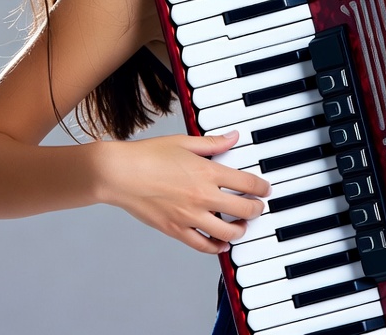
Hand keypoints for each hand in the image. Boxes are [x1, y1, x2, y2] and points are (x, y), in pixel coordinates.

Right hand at [100, 131, 270, 253]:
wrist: (120, 174)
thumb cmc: (149, 155)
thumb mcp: (185, 142)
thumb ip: (213, 143)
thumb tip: (234, 137)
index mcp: (207, 172)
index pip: (247, 183)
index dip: (262, 188)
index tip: (266, 189)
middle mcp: (202, 196)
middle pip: (243, 210)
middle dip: (256, 209)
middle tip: (257, 206)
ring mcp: (189, 216)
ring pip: (227, 232)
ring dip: (240, 230)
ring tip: (242, 225)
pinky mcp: (175, 230)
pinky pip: (202, 245)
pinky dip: (216, 247)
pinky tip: (221, 243)